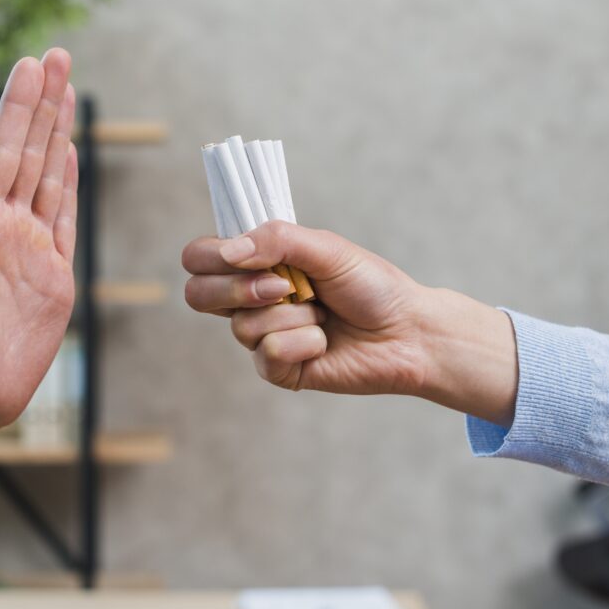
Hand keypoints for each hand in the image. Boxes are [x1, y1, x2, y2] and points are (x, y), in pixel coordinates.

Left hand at [0, 49, 77, 432]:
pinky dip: (70, 183)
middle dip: (41, 105)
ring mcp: (30, 249)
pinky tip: (70, 152)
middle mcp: (4, 228)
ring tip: (67, 89)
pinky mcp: (53, 275)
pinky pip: (65, 219)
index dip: (15, 112)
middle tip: (57, 56)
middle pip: (27, 153)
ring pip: (50, 177)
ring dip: (59, 133)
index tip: (29, 69)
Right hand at [182, 221, 517, 423]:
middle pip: (199, 295)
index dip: (210, 257)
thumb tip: (229, 251)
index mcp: (256, 264)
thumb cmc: (370, 286)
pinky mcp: (277, 368)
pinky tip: (323, 342)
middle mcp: (250, 300)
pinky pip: (268, 353)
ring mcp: (261, 335)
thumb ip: (277, 239)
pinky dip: (303, 342)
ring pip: (242, 325)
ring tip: (321, 314)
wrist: (408, 331)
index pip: (199, 257)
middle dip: (239, 289)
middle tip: (283, 287)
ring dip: (291, 315)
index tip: (245, 256)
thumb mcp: (326, 248)